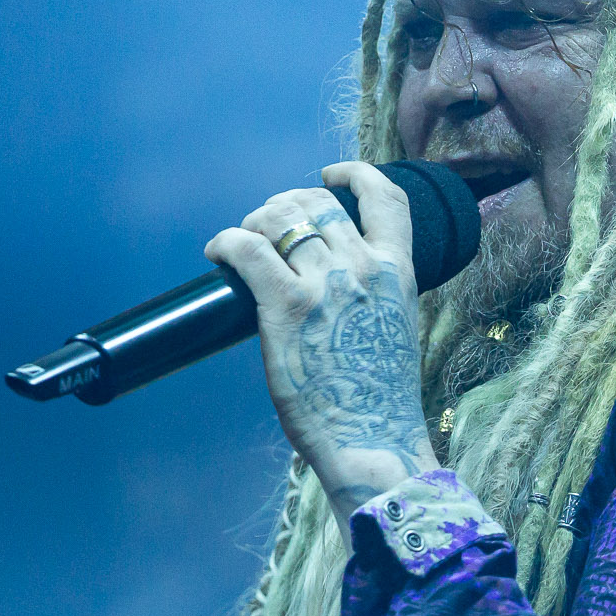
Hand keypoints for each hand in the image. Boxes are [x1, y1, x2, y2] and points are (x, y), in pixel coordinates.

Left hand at [205, 161, 439, 532]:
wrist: (373, 441)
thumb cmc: (379, 400)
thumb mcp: (393, 328)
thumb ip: (372, 295)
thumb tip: (334, 285)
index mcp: (398, 271)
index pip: (386, 196)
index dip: (354, 174)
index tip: (330, 175)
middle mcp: (364, 267)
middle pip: (316, 202)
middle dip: (285, 204)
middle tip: (266, 227)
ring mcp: (325, 284)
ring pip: (279, 217)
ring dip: (254, 222)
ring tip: (241, 242)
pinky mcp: (286, 307)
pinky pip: (246, 250)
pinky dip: (227, 242)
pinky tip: (218, 253)